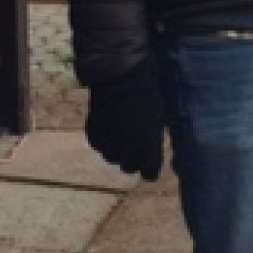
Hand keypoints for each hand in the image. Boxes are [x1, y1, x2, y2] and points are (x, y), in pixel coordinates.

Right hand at [86, 62, 164, 179]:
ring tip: (121, 137)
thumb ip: (155, 138)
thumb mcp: (159, 118)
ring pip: (112, 159)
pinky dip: (103, 141)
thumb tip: (153, 147)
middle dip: (134, 161)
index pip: (149, 173)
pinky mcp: (94, 135)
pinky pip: (99, 146)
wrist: (121, 78)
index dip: (151, 168)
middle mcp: (127, 152)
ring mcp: (108, 144)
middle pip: (129, 168)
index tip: (151, 161)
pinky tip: (109, 129)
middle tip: (136, 148)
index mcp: (148, 148)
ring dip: (117, 151)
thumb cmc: (148, 95)